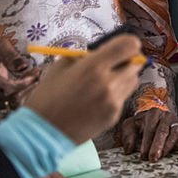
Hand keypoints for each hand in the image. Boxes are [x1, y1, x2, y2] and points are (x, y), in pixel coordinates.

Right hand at [0, 39, 38, 109]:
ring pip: (13, 104)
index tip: (35, 73)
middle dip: (29, 85)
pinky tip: (26, 84)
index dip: (23, 83)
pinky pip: (11, 105)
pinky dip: (23, 95)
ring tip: (33, 76)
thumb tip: (24, 66)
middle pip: (11, 97)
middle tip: (38, 71)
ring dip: (28, 91)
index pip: (4, 87)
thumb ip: (9, 54)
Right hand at [28, 34, 143, 143]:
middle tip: (113, 64)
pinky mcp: (114, 116)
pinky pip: (123, 97)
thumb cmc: (47, 97)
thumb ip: (85, 55)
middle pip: (136, 63)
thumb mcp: (61, 66)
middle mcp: (108, 83)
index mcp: (93, 66)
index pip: (130, 45)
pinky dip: (115, 94)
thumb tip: (101, 49)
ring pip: (132, 81)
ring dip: (123, 77)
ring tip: (104, 82)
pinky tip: (97, 99)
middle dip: (126, 61)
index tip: (121, 46)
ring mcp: (113, 101)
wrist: (41, 133)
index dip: (128, 43)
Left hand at [121, 108, 177, 161]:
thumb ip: (127, 135)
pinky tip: (172, 152)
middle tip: (153, 158)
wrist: (157, 115)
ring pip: (176, 133)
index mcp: (153, 113)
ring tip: (162, 156)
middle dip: (158, 145)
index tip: (143, 155)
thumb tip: (129, 149)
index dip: (146, 142)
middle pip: (163, 130)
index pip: (150, 128)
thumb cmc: (143, 122)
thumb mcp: (131, 125)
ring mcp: (176, 122)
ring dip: (169, 146)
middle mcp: (166, 116)